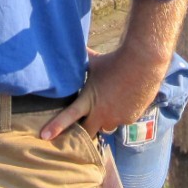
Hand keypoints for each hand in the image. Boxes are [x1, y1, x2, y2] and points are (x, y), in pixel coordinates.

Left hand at [40, 45, 169, 140]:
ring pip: (107, 126)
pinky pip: (121, 120)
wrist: (143, 63)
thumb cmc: (115, 60)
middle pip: (87, 132)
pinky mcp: (131, 118)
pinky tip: (124, 100)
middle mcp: (102, 114)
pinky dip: (120, 113)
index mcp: (89, 100)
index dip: (55, 127)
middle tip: (81, 126)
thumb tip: (69, 51)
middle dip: (83, 131)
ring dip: (104, 120)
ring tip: (108, 106)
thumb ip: (80, 62)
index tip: (44, 136)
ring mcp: (117, 118)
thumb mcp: (94, 61)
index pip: (68, 117)